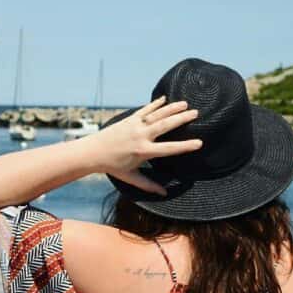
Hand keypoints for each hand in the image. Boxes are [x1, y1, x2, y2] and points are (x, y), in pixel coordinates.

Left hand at [82, 96, 202, 193]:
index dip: (185, 146)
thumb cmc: (112, 167)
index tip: (199, 143)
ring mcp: (135, 125)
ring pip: (157, 114)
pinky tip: (165, 99)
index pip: (169, 148)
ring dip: (172, 108)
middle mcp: (141, 136)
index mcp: (143, 152)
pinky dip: (155, 104)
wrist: (92, 152)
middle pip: (165, 125)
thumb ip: (148, 184)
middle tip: (196, 113)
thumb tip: (164, 193)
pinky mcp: (129, 119)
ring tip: (185, 103)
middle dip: (181, 118)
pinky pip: (145, 110)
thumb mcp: (131, 177)